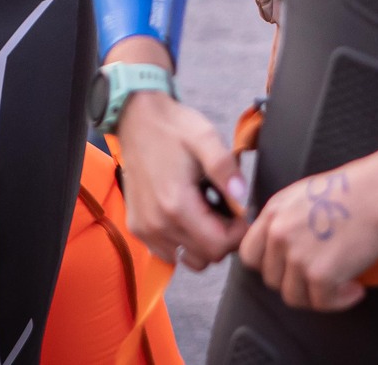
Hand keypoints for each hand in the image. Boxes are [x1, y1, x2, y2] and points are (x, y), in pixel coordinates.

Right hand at [107, 40, 246, 270]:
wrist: (137, 119)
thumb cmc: (174, 128)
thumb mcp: (206, 138)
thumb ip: (225, 167)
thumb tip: (241, 196)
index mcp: (176, 204)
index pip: (218, 246)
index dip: (237, 233)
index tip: (240, 212)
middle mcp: (157, 224)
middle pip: (205, 257)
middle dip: (223, 238)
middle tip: (225, 209)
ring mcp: (145, 229)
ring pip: (187, 258)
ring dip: (202, 243)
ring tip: (206, 211)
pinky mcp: (137, 227)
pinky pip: (167, 252)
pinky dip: (181, 242)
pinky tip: (186, 215)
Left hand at [240, 132, 377, 312]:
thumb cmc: (356, 189)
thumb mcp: (305, 194)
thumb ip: (286, 219)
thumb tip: (282, 245)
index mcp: (274, 211)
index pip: (250, 255)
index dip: (270, 266)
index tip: (288, 270)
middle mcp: (280, 233)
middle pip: (272, 280)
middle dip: (297, 282)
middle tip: (320, 278)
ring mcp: (297, 255)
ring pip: (294, 296)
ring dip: (318, 295)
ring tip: (341, 284)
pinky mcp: (320, 274)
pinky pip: (322, 303)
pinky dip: (340, 301)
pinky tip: (354, 288)